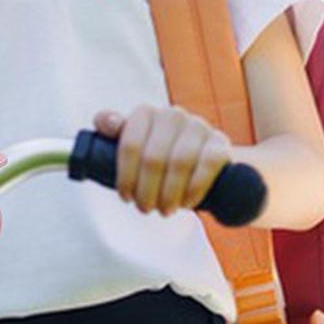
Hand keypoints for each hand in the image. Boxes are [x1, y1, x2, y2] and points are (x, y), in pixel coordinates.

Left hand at [93, 104, 232, 216]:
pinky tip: (187, 203)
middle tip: (145, 208)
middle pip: (153, 158)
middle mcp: (172, 115)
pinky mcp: (220, 142)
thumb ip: (111, 130)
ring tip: (164, 210)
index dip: (126, 177)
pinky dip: (194, 189)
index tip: (126, 198)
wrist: (200, 161)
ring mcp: (198, 126)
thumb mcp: (131, 145)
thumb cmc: (156, 156)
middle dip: (146, 191)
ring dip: (169, 194)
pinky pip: (208, 164)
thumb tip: (103, 122)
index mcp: (145, 114)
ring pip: (179, 162)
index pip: (129, 145)